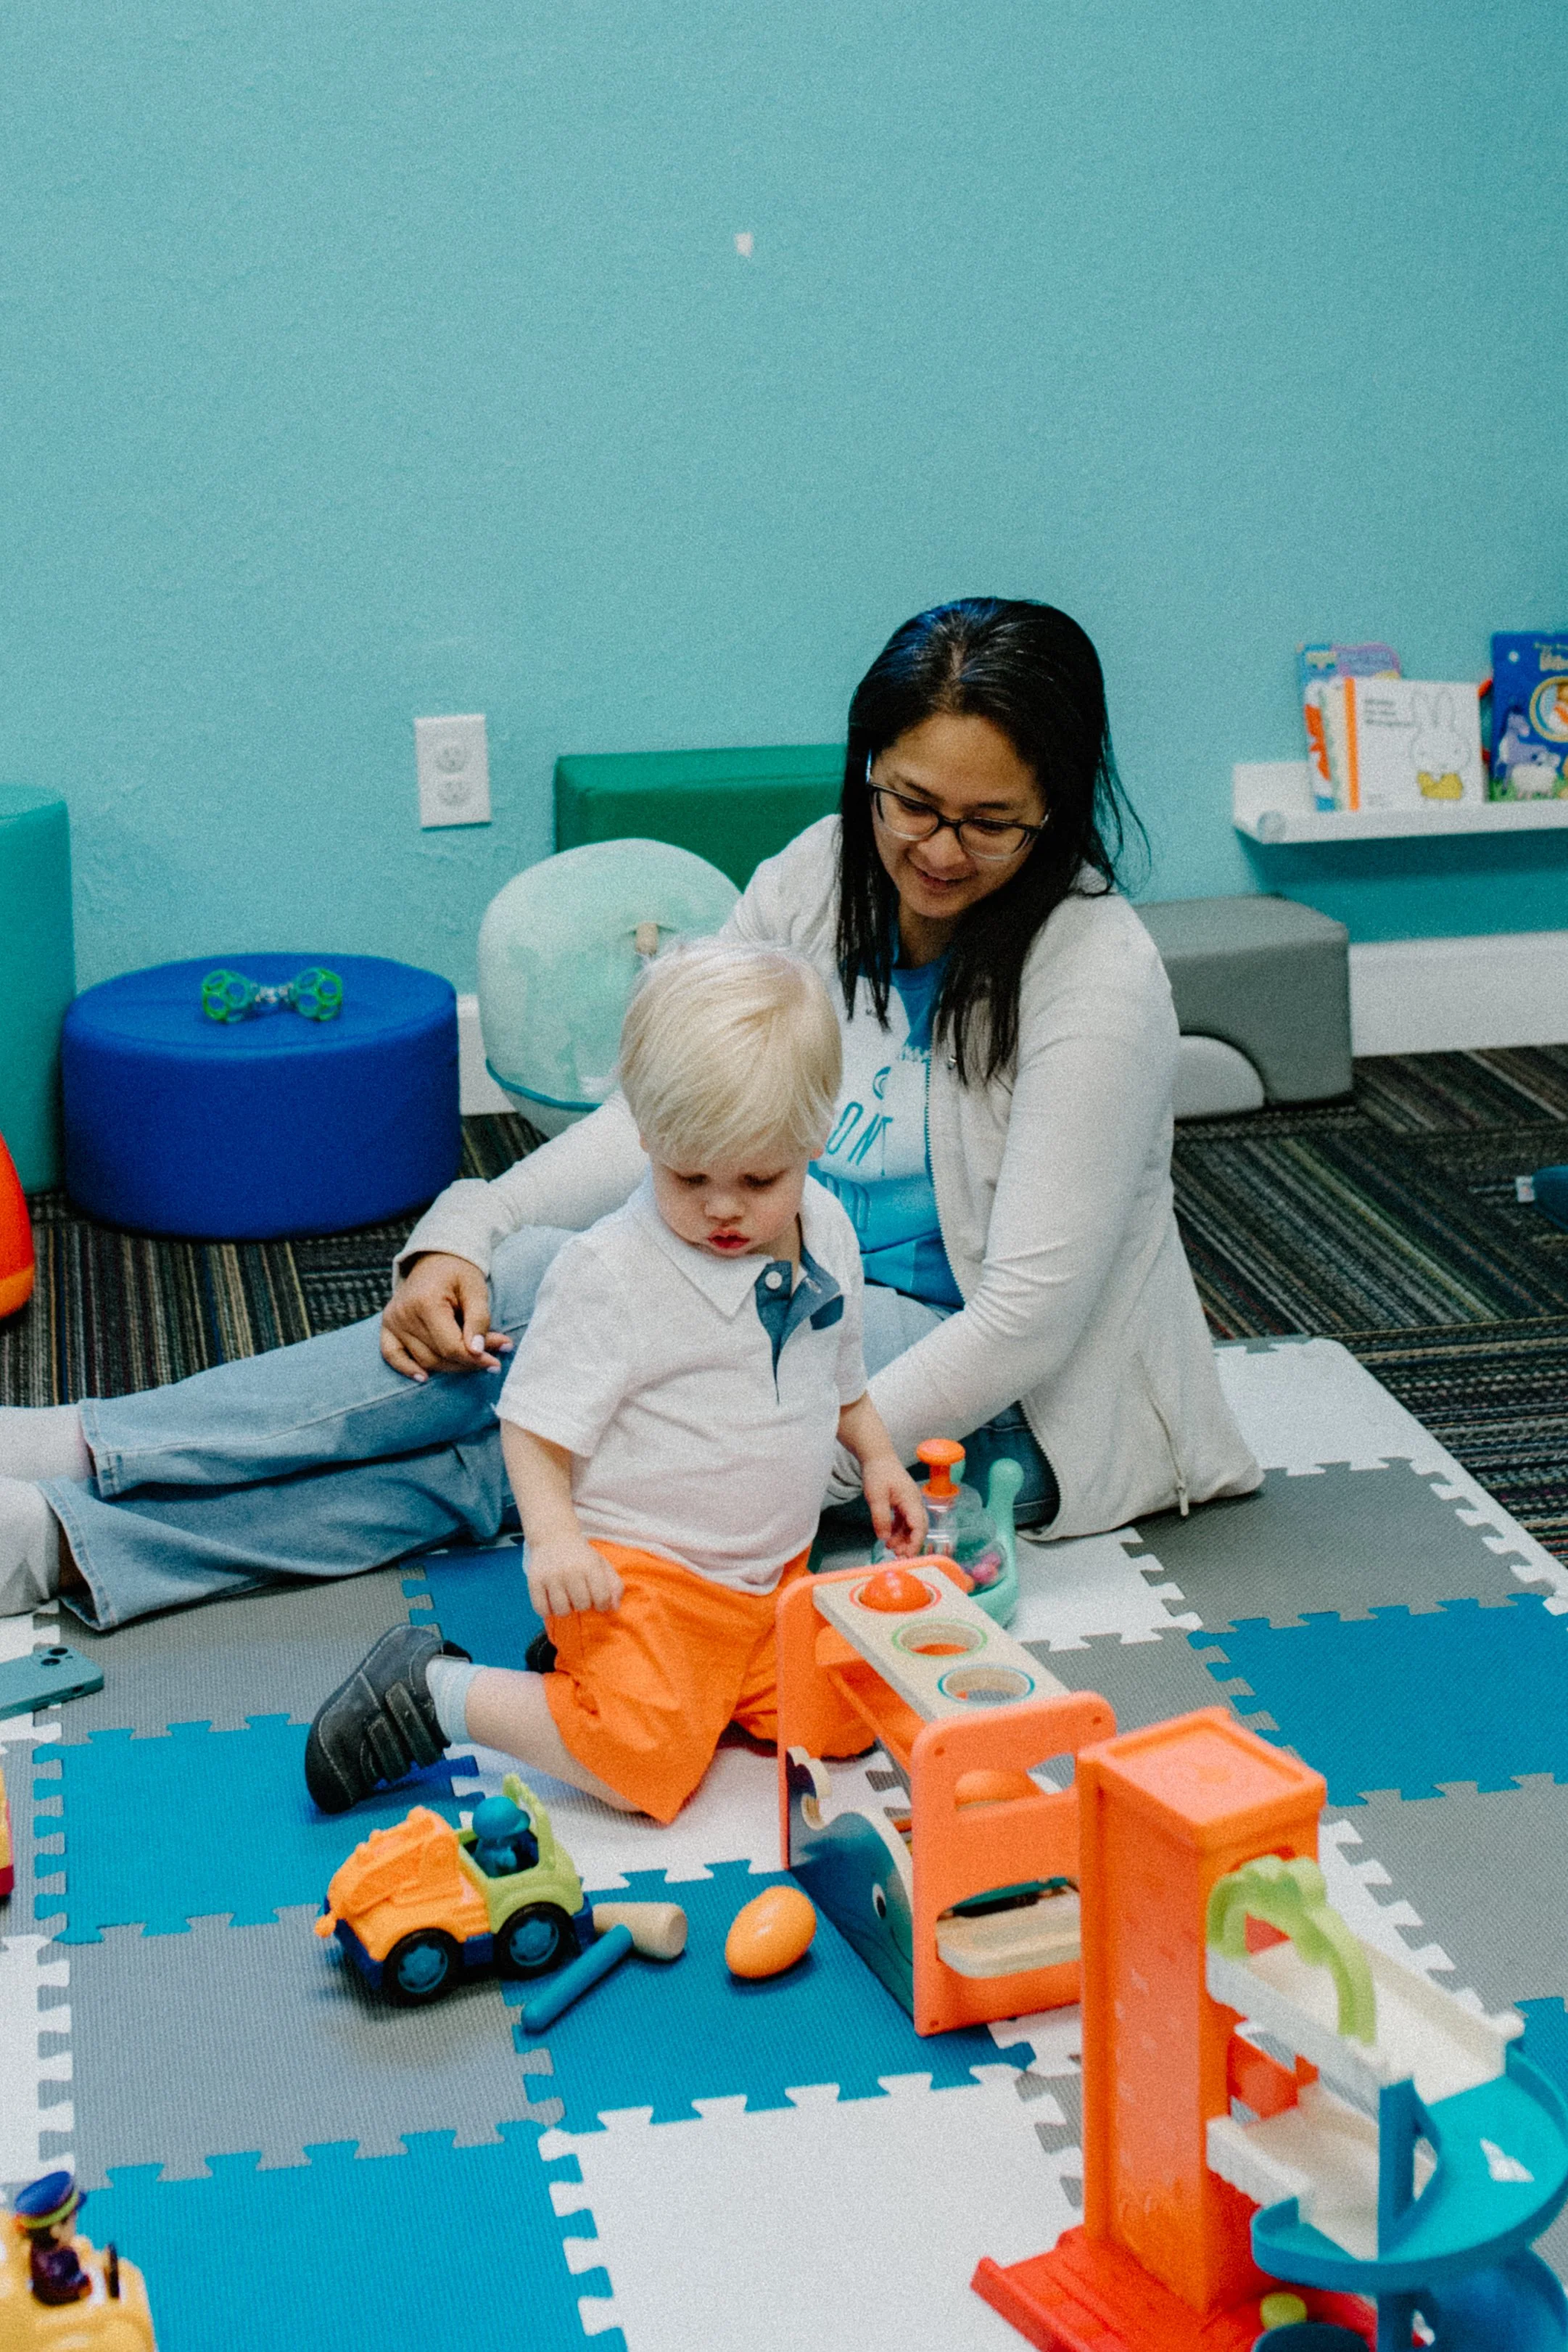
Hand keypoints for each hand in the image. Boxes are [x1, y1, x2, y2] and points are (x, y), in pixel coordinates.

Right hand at [380, 1253, 511, 1380]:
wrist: (436, 1258)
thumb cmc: (460, 1273)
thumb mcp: (476, 1290)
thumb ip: (479, 1320)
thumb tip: (477, 1352)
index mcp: (426, 1302)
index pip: (451, 1346)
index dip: (475, 1358)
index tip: (496, 1361)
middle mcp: (404, 1314)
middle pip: (438, 1356)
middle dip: (467, 1362)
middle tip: (492, 1359)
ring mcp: (392, 1321)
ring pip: (423, 1360)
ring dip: (450, 1365)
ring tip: (474, 1360)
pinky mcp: (387, 1326)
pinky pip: (392, 1355)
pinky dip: (406, 1368)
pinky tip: (423, 1377)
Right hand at [525, 1536, 624, 1619]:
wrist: (553, 1537)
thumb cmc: (581, 1556)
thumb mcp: (601, 1564)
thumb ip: (614, 1585)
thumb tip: (614, 1607)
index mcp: (590, 1565)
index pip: (601, 1598)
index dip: (602, 1605)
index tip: (598, 1601)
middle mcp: (570, 1570)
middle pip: (582, 1605)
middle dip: (583, 1605)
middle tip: (579, 1595)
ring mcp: (550, 1576)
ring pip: (561, 1611)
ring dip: (566, 1609)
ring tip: (566, 1598)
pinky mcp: (534, 1581)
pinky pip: (541, 1609)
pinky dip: (548, 1610)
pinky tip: (552, 1601)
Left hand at [862, 1453, 927, 1558]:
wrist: (877, 1456)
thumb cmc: (878, 1473)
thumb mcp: (876, 1496)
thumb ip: (881, 1518)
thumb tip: (885, 1538)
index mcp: (911, 1500)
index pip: (919, 1526)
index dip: (915, 1543)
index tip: (907, 1556)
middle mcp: (914, 1502)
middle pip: (918, 1528)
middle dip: (911, 1544)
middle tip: (899, 1557)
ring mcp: (909, 1502)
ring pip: (911, 1526)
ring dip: (904, 1539)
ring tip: (892, 1549)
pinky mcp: (903, 1503)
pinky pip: (905, 1521)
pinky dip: (899, 1531)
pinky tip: (889, 1538)